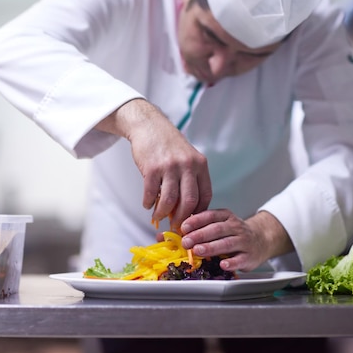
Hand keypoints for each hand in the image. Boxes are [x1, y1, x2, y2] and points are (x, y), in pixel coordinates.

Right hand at [95, 99, 211, 225]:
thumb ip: (190, 180)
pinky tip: (147, 204)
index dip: (198, 213)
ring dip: (162, 214)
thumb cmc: (168, 145)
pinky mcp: (152, 168)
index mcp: (200, 165)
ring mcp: (170, 167)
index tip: (191, 221)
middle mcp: (188, 166)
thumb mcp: (188, 158)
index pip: (205, 196)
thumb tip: (186, 210)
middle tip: (175, 226)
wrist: (149, 126)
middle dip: (181, 219)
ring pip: (170, 201)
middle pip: (189, 202)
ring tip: (157, 217)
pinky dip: (149, 203)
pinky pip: (152, 193)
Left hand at [179, 209, 293, 271]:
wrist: (261, 239)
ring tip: (198, 251)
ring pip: (227, 243)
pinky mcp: (249, 256)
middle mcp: (236, 227)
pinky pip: (240, 259)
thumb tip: (169, 234)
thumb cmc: (233, 233)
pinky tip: (222, 264)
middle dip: (200, 235)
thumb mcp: (219, 224)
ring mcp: (244, 241)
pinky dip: (231, 262)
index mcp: (226, 216)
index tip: (183, 227)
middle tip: (186, 242)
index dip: (196, 221)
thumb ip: (199, 227)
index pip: (210, 215)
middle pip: (217, 229)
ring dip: (211, 247)